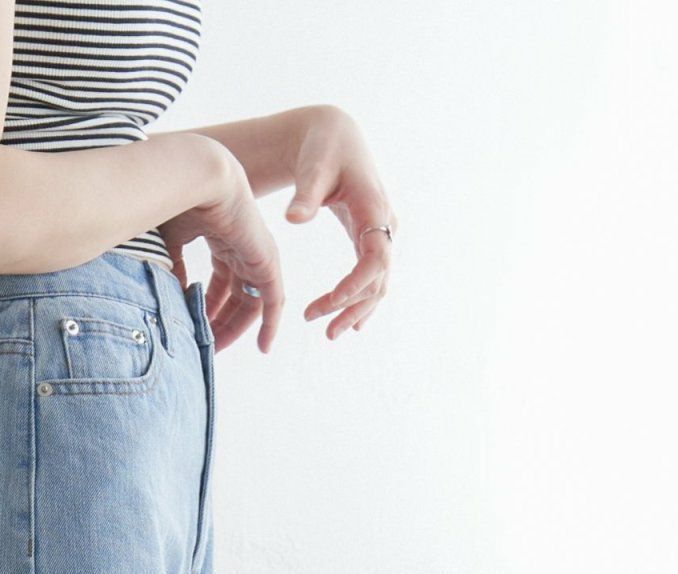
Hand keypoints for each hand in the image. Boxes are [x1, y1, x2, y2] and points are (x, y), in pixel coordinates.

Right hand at [159, 145, 283, 352]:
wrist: (198, 178)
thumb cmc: (178, 200)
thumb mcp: (169, 243)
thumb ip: (172, 270)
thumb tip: (171, 295)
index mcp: (222, 242)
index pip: (219, 285)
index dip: (206, 310)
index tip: (193, 332)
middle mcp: (241, 249)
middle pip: (235, 297)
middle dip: (219, 324)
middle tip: (203, 348)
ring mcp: (256, 255)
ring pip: (251, 303)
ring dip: (235, 328)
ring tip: (216, 350)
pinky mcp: (267, 260)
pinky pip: (273, 300)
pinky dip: (270, 324)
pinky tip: (264, 346)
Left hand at [285, 107, 396, 338]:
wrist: (333, 136)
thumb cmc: (322, 149)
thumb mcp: (313, 167)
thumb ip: (305, 195)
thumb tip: (293, 219)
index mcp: (373, 208)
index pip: (375, 259)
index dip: (355, 285)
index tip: (329, 303)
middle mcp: (384, 224)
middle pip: (378, 279)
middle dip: (351, 307)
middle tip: (320, 327)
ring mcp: (381, 232)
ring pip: (377, 283)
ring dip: (356, 310)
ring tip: (330, 333)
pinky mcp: (370, 236)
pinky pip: (372, 276)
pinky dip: (361, 300)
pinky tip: (348, 322)